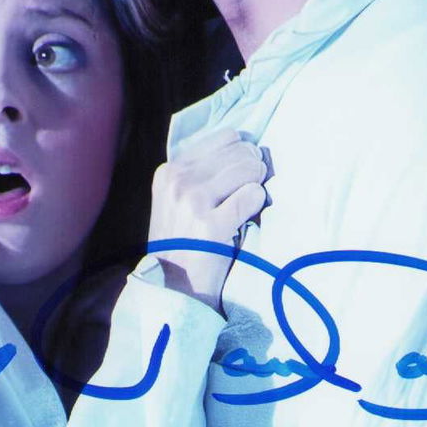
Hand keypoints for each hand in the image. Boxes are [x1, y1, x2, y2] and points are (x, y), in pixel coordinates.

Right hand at [146, 128, 266, 310]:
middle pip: (241, 151)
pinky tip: (247, 217)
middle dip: (254, 168)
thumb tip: (247, 149)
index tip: (244, 172)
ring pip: (248, 169)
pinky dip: (256, 204)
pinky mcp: (210, 225)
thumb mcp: (176, 200)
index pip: (226, 137)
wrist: (173, 288)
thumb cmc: (182, 243)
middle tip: (252, 189)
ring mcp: (192, 202)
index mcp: (170, 170)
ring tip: (249, 203)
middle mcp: (178, 181)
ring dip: (257, 185)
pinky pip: (252, 196)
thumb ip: (201, 173)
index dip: (243, 152)